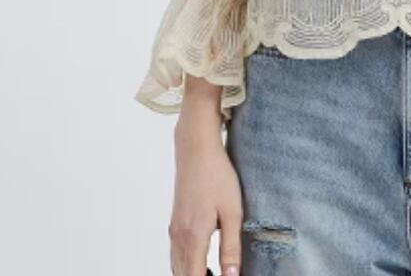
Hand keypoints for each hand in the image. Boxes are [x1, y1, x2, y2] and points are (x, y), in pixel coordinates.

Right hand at [170, 77, 242, 275]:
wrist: (196, 150)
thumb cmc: (218, 177)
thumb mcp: (233, 211)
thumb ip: (231, 247)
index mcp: (193, 238)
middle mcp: (178, 238)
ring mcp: (174, 231)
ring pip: (177, 268)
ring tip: (215, 274)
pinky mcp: (175, 223)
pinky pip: (176, 256)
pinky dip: (187, 267)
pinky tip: (203, 264)